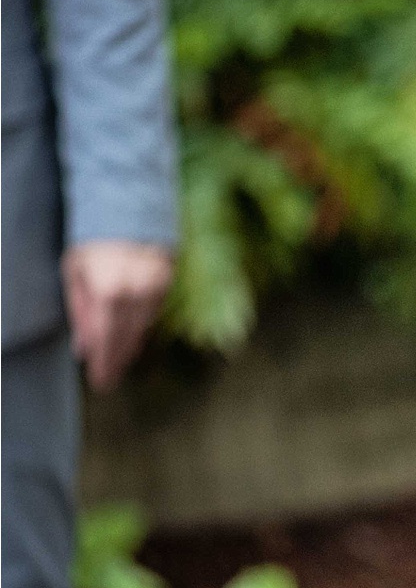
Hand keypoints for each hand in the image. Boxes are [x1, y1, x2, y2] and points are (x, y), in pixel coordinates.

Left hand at [63, 241, 173, 391]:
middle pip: (126, 338)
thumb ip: (79, 312)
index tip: (100, 381)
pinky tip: (133, 336)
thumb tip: (83, 347)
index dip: (102, 363)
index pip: (105, 339)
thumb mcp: (75, 273)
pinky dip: (141, 327)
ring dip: (130, 346)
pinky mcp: (167, 282)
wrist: (127, 206)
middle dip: (116, 361)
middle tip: (109, 380)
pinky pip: (153, 313)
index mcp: (107, 292)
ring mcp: (154, 288)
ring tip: (120, 361)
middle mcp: (135, 293)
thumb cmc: (92, 239)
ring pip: (142, 328)